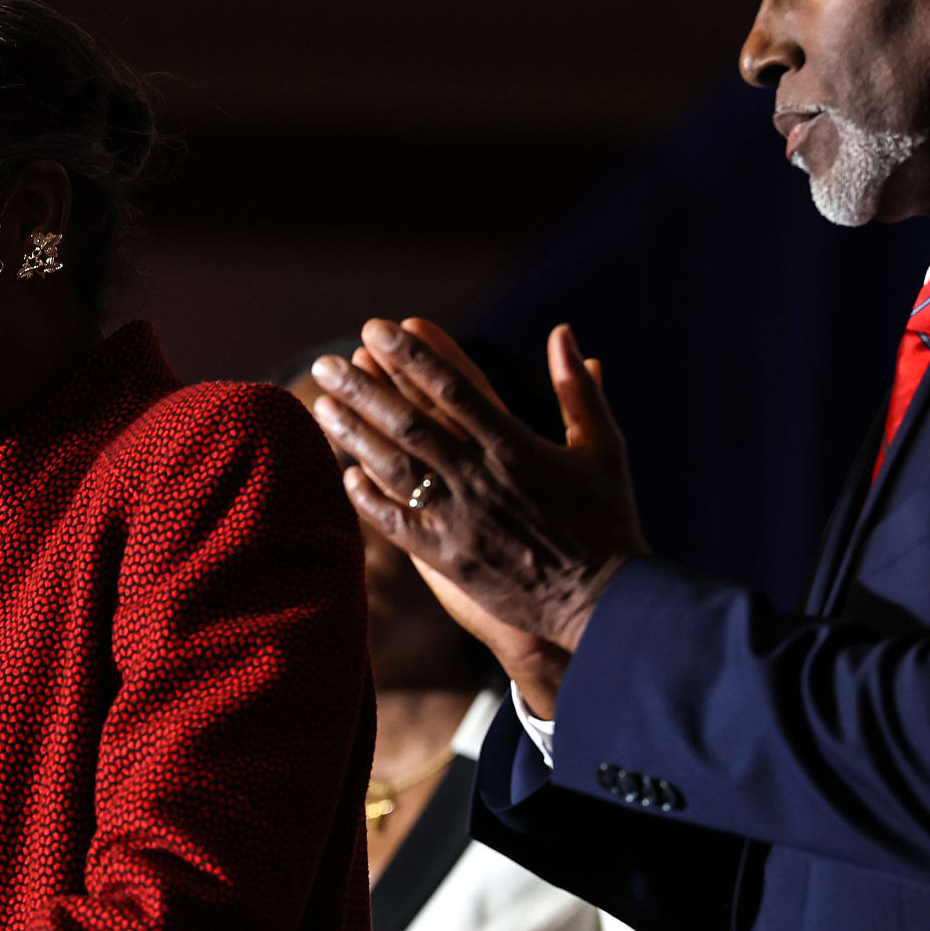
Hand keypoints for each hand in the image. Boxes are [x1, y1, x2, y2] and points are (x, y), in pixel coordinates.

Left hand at [311, 320, 645, 709]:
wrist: (605, 601)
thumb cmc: (608, 520)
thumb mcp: (602, 446)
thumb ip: (577, 389)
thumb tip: (563, 332)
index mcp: (515, 444)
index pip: (453, 388)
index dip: (413, 355)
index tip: (380, 328)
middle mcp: (479, 477)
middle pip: (410, 422)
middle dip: (365, 388)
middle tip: (328, 363)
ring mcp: (459, 518)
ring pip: (394, 468)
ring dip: (355, 435)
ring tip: (321, 406)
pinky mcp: (448, 558)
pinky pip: (397, 524)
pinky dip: (369, 499)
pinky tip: (345, 474)